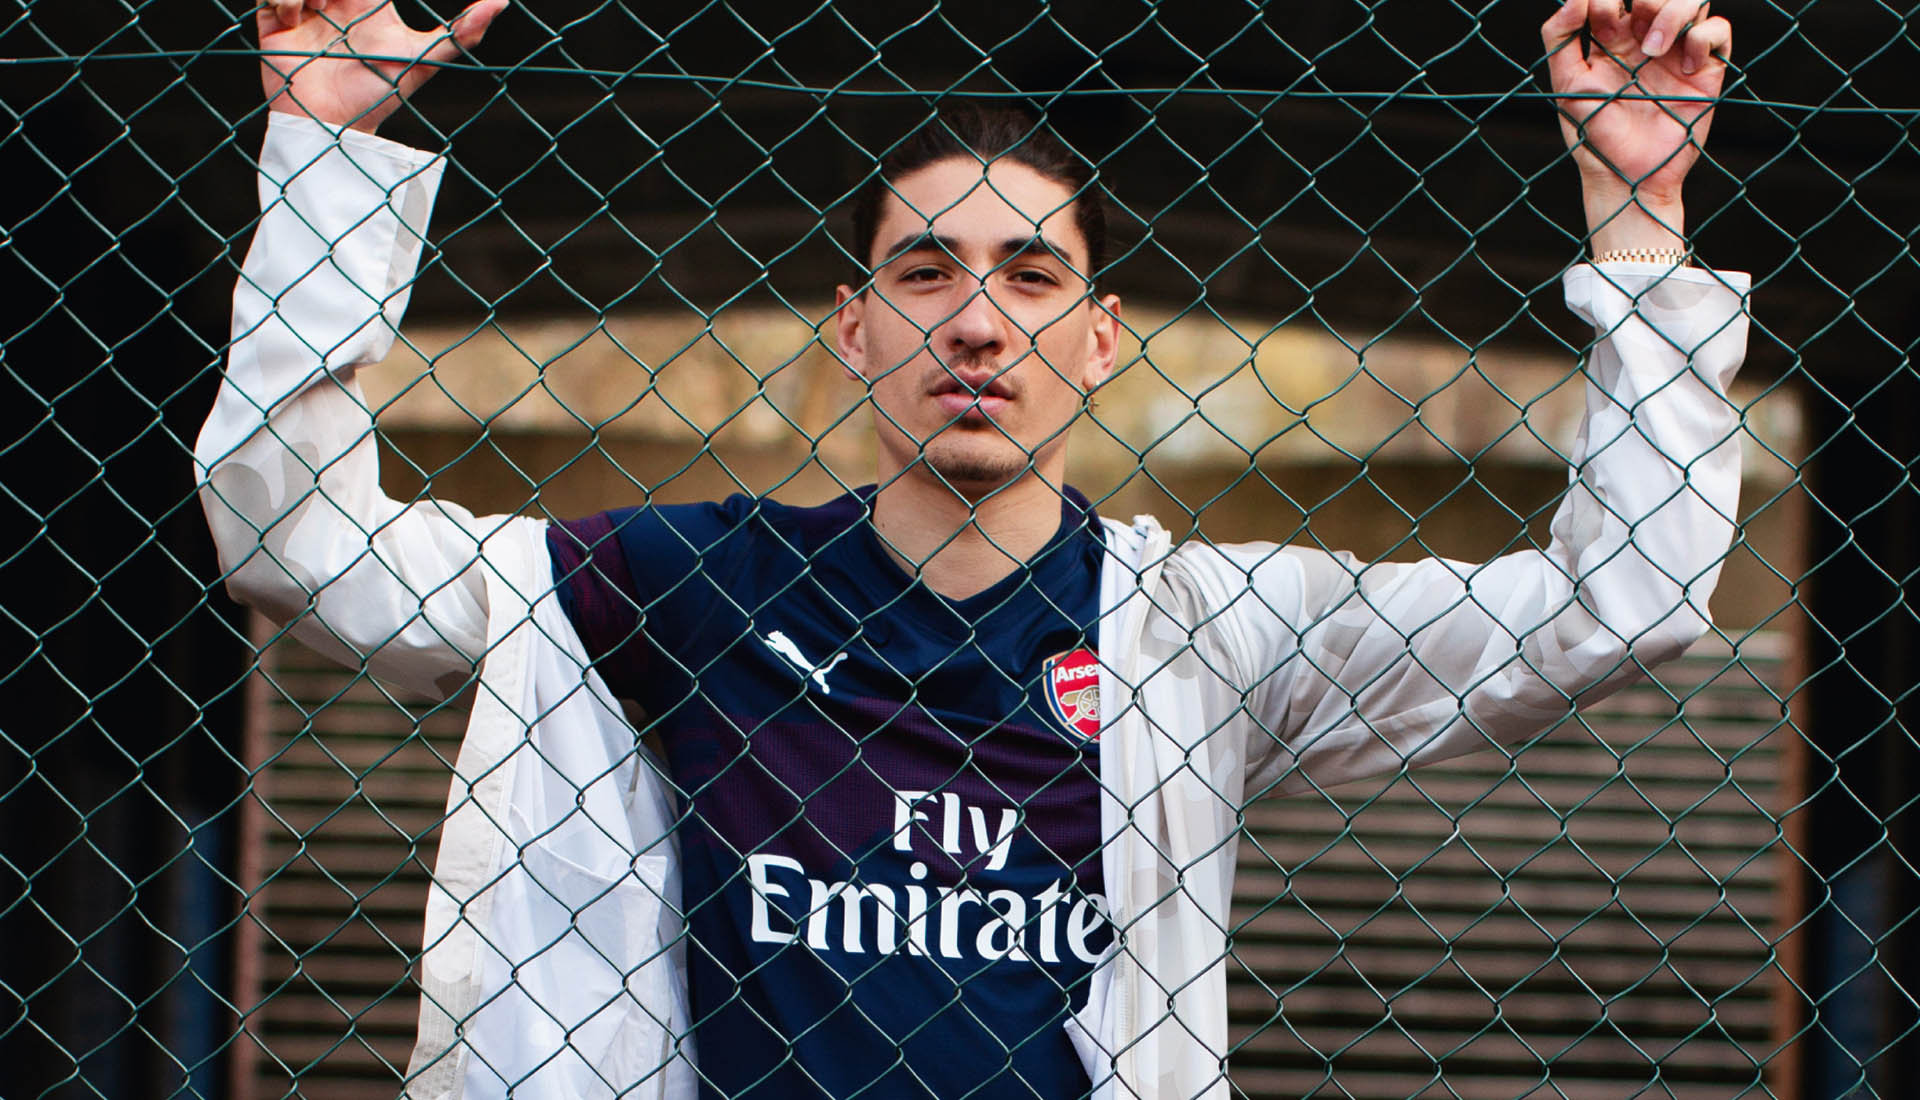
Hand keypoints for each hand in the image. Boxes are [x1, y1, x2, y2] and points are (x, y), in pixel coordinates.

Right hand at [259, 0, 508, 133]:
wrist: (335, 125)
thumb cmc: (381, 95)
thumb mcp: (423, 60)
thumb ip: (461, 33)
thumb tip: (502, 2)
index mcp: (368, 4)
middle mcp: (337, 4)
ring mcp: (305, 13)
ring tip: (317, 5)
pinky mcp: (275, 25)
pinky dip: (284, 1)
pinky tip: (296, 18)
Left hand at [1542, 0, 1732, 253]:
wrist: (1626, 175)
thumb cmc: (1593, 134)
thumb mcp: (1566, 85)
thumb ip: (1560, 39)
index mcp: (1611, 37)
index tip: (1600, 23)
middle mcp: (1646, 38)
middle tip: (1633, 24)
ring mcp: (1677, 51)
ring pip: (1693, 0)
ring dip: (1674, 11)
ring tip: (1653, 48)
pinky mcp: (1705, 69)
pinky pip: (1718, 30)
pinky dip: (1703, 38)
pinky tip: (1683, 66)